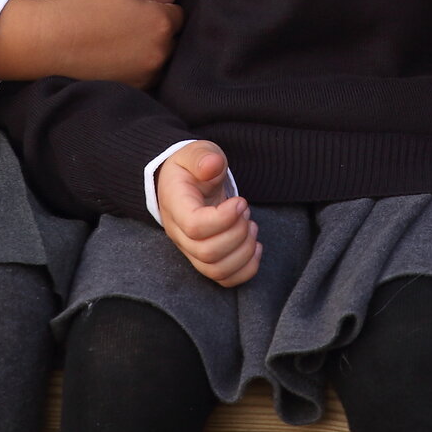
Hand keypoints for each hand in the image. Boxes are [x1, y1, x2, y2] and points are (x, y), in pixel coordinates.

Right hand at [0, 0, 181, 85]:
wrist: (48, 41)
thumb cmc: (82, 6)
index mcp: (161, 23)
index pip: (179, 14)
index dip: (162, 8)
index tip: (142, 8)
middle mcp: (160, 52)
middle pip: (172, 39)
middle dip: (159, 31)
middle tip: (131, 25)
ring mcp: (147, 75)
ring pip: (160, 59)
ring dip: (150, 51)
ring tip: (122, 43)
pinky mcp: (131, 90)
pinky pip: (145, 76)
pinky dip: (137, 68)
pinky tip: (116, 59)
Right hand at [158, 143, 258, 286]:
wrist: (185, 184)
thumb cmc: (192, 168)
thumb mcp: (196, 153)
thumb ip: (203, 157)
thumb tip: (212, 166)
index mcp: (175, 206)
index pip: (195, 227)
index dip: (223, 219)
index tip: (240, 201)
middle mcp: (179, 234)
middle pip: (208, 253)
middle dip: (238, 232)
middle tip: (245, 209)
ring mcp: (191, 251)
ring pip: (217, 269)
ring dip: (244, 250)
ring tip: (251, 225)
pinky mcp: (206, 260)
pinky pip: (225, 279)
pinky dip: (246, 268)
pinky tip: (255, 246)